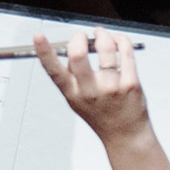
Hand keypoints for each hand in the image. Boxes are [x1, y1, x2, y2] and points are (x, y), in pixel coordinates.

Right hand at [31, 30, 148, 140]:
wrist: (126, 135)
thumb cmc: (101, 115)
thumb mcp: (77, 101)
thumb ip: (72, 77)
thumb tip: (74, 46)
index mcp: (73, 94)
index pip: (53, 71)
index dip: (44, 52)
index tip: (38, 36)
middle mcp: (90, 91)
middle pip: (78, 54)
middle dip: (79, 37)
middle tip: (82, 35)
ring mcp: (111, 87)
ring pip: (106, 48)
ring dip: (103, 34)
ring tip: (102, 34)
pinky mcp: (130, 83)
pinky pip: (125, 52)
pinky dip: (121, 41)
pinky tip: (119, 42)